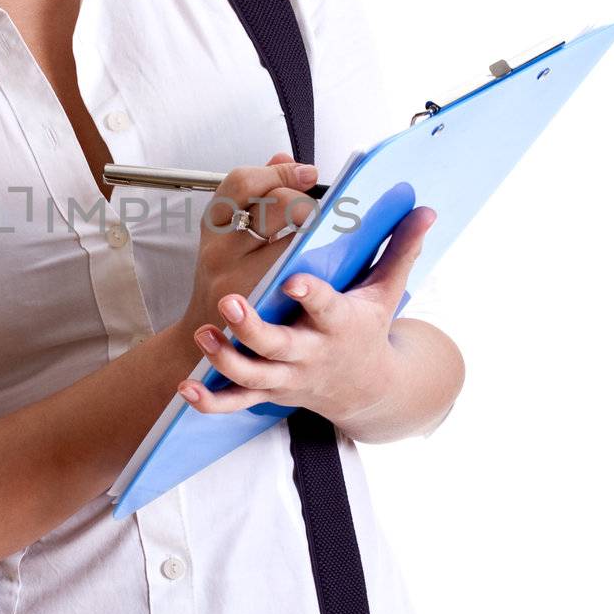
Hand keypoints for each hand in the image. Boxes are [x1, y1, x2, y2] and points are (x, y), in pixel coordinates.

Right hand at [177, 152, 320, 343]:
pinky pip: (299, 276)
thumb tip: (283, 157)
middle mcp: (221, 251)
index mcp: (213, 227)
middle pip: (272, 206)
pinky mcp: (261, 309)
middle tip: (320, 209)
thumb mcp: (230, 236)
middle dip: (305, 199)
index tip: (308, 173)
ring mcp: (239, 281)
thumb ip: (256, 195)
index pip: (242, 183)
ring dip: (317, 231)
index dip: (279, 171)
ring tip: (327, 233)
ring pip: (291, 241)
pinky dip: (318, 264)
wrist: (212, 341)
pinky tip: (330, 260)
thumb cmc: (228, 282)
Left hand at [178, 199, 437, 427]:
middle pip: (278, 346)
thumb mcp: (386, 292)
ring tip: (203, 335)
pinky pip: (235, 403)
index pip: (325, 308)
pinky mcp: (267, 393)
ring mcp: (286, 377)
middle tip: (227, 303)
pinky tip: (186, 387)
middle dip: (252, 329)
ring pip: (252, 375)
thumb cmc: (366, 329)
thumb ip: (400, 249)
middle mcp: (310, 353)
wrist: (362, 389)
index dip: (311, 295)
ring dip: (224, 359)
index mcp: (338, 325)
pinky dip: (210, 400)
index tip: (293, 279)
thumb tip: (427, 210)